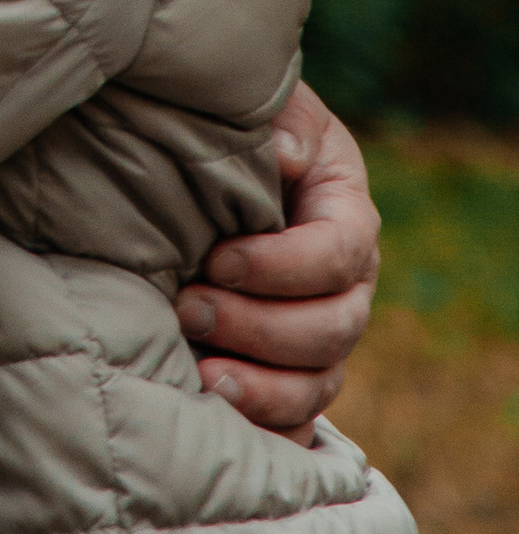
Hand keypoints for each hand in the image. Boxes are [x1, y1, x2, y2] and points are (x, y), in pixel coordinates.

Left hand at [176, 81, 379, 443]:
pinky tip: (217, 418)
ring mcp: (322, 337)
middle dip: (258, 326)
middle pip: (332, 328)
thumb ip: (280, 121)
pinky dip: (264, 427)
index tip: (216, 259)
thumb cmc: (232, 130)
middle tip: (188, 307)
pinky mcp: (291, 376)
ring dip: (261, 386)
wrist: (195, 168)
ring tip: (202, 374)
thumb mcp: (262, 105)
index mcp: (345, 214)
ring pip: (318, 383)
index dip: (282, 266)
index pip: (339, 254)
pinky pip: (296, 423)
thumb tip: (285, 155)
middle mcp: (346, 285)